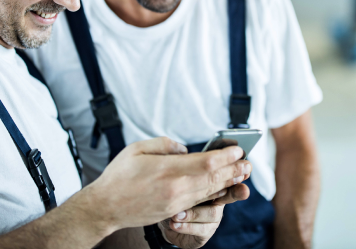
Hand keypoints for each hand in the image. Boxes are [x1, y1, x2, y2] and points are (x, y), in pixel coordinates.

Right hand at [84, 137, 250, 232]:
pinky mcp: (173, 211)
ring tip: (243, 175)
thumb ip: (164, 145)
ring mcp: (176, 203)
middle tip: (249, 162)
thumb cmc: (119, 175)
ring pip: (209, 192)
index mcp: (167, 170)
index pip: (205, 162)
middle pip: (212, 179)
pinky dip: (216, 194)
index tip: (237, 149)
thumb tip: (184, 149)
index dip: (225, 156)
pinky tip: (224, 189)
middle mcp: (176, 189)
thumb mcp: (137, 149)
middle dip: (233, 170)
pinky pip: (200, 202)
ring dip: (229, 183)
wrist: (107, 206)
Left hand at [160, 175, 251, 248]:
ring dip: (193, 213)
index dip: (236, 173)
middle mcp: (216, 201)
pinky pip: (201, 230)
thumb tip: (182, 151)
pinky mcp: (204, 234)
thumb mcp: (178, 179)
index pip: (225, 176)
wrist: (164, 221)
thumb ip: (183, 166)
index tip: (246, 169)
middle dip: (236, 192)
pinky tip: (174, 223)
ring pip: (213, 214)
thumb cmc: (173, 195)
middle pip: (229, 195)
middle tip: (244, 190)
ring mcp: (212, 219)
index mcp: (211, 185)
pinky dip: (186, 226)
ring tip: (177, 214)